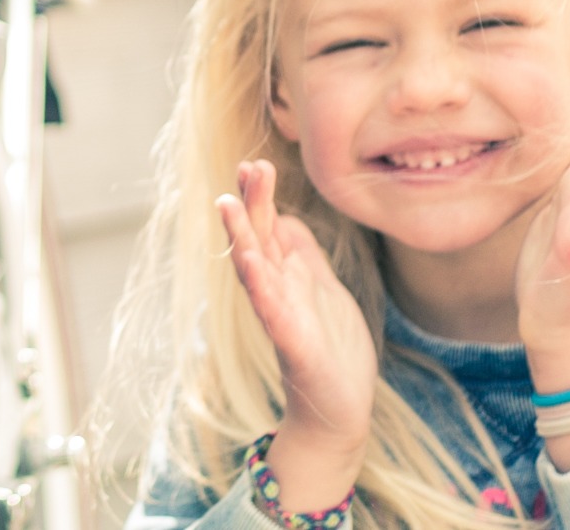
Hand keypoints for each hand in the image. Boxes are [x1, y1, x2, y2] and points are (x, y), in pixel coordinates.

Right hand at [220, 160, 375, 509]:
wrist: (340, 406)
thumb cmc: (332, 346)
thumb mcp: (322, 285)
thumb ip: (303, 251)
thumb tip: (284, 214)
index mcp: (287, 273)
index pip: (268, 225)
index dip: (260, 196)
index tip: (255, 164)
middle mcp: (277, 288)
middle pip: (259, 237)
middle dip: (252, 202)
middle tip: (249, 166)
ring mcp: (280, 313)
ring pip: (254, 266)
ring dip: (241, 235)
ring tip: (228, 203)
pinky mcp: (290, 341)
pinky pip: (270, 308)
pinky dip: (258, 283)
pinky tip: (251, 261)